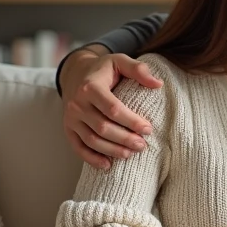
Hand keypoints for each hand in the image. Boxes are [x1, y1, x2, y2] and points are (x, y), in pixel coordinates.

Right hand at [60, 45, 162, 169]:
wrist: (75, 73)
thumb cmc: (103, 69)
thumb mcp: (119, 61)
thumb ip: (138, 70)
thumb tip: (158, 84)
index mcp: (90, 87)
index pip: (113, 109)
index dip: (132, 121)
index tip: (148, 129)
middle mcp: (77, 103)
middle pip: (103, 127)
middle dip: (125, 139)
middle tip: (143, 145)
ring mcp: (71, 118)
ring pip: (91, 140)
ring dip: (112, 150)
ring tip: (131, 154)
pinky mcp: (68, 128)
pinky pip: (78, 147)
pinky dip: (91, 158)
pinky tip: (108, 165)